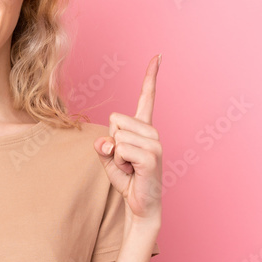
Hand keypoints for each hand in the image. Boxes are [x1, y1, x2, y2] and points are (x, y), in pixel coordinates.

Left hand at [94, 54, 161, 221]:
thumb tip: (106, 141)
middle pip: (115, 119)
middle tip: (124, 160)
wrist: (140, 205)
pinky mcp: (152, 157)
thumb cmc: (127, 179)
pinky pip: (120, 149)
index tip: (158, 55)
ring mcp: (155, 144)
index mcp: (144, 128)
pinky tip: (132, 172)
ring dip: (115, 156)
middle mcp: (152, 132)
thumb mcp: (108, 159)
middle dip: (111, 141)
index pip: (146, 98)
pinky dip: (119, 162)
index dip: (151, 76)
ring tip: (129, 167)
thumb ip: (103, 145)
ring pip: (116, 135)